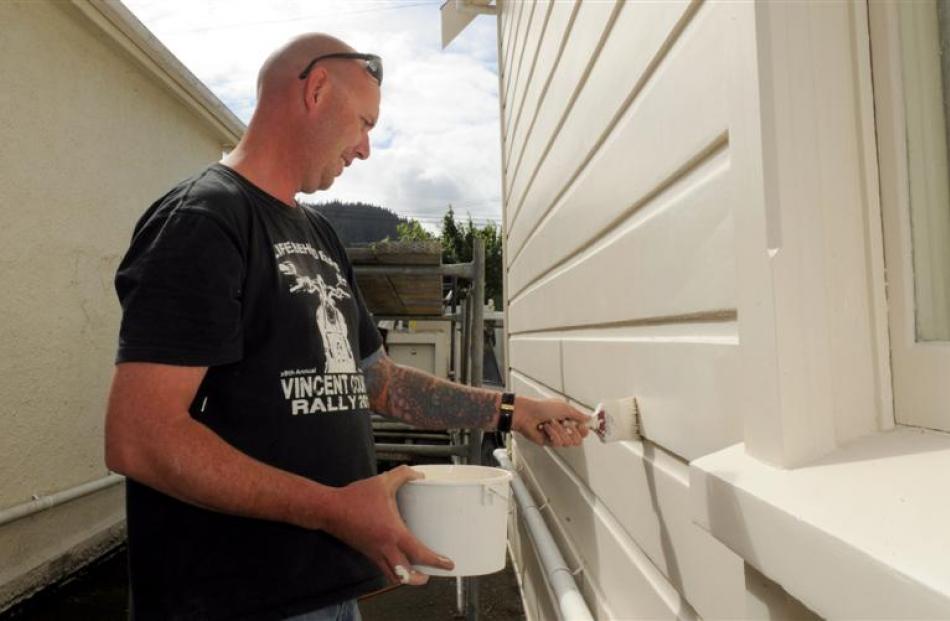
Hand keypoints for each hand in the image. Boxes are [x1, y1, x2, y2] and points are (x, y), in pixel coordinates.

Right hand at [321, 466, 453, 584]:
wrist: (330, 509)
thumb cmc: (356, 498)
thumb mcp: (382, 482)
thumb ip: (403, 475)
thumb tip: (419, 475)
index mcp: (393, 533)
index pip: (419, 553)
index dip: (436, 561)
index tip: (448, 564)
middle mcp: (385, 548)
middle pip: (406, 575)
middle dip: (420, 579)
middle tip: (431, 573)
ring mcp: (374, 553)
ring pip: (393, 576)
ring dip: (407, 578)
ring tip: (417, 573)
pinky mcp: (366, 553)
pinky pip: (382, 568)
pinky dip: (394, 570)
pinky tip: (398, 560)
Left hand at [511, 396, 588, 446]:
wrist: (527, 414)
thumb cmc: (542, 407)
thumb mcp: (565, 407)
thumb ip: (578, 415)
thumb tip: (589, 418)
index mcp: (567, 418)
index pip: (582, 430)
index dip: (584, 430)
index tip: (582, 426)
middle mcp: (563, 428)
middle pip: (578, 440)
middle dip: (573, 432)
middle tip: (567, 424)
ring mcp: (556, 436)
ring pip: (568, 442)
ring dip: (560, 430)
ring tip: (551, 423)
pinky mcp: (549, 442)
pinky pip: (557, 443)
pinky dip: (552, 434)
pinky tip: (546, 428)